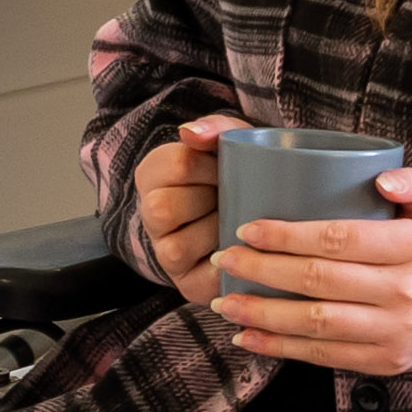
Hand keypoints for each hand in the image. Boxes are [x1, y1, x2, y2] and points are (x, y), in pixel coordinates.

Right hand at [137, 116, 227, 296]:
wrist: (260, 207)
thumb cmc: (239, 173)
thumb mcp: (231, 143)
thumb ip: (213, 128)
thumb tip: (190, 133)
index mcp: (153, 174)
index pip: (177, 165)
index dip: (210, 167)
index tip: (225, 168)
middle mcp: (150, 216)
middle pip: (165, 208)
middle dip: (209, 200)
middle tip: (233, 195)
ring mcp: (165, 254)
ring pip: (176, 246)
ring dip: (214, 232)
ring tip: (236, 221)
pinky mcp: (188, 284)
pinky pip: (199, 278)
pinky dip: (224, 264)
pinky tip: (240, 248)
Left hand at [207, 165, 411, 380]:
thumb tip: (381, 180)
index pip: (339, 238)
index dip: (287, 235)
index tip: (247, 229)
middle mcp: (406, 291)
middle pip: (319, 280)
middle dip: (262, 270)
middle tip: (225, 260)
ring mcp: (394, 331)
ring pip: (315, 322)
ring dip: (262, 313)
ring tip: (223, 302)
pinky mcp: (381, 362)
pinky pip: (321, 355)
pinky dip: (278, 348)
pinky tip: (246, 337)